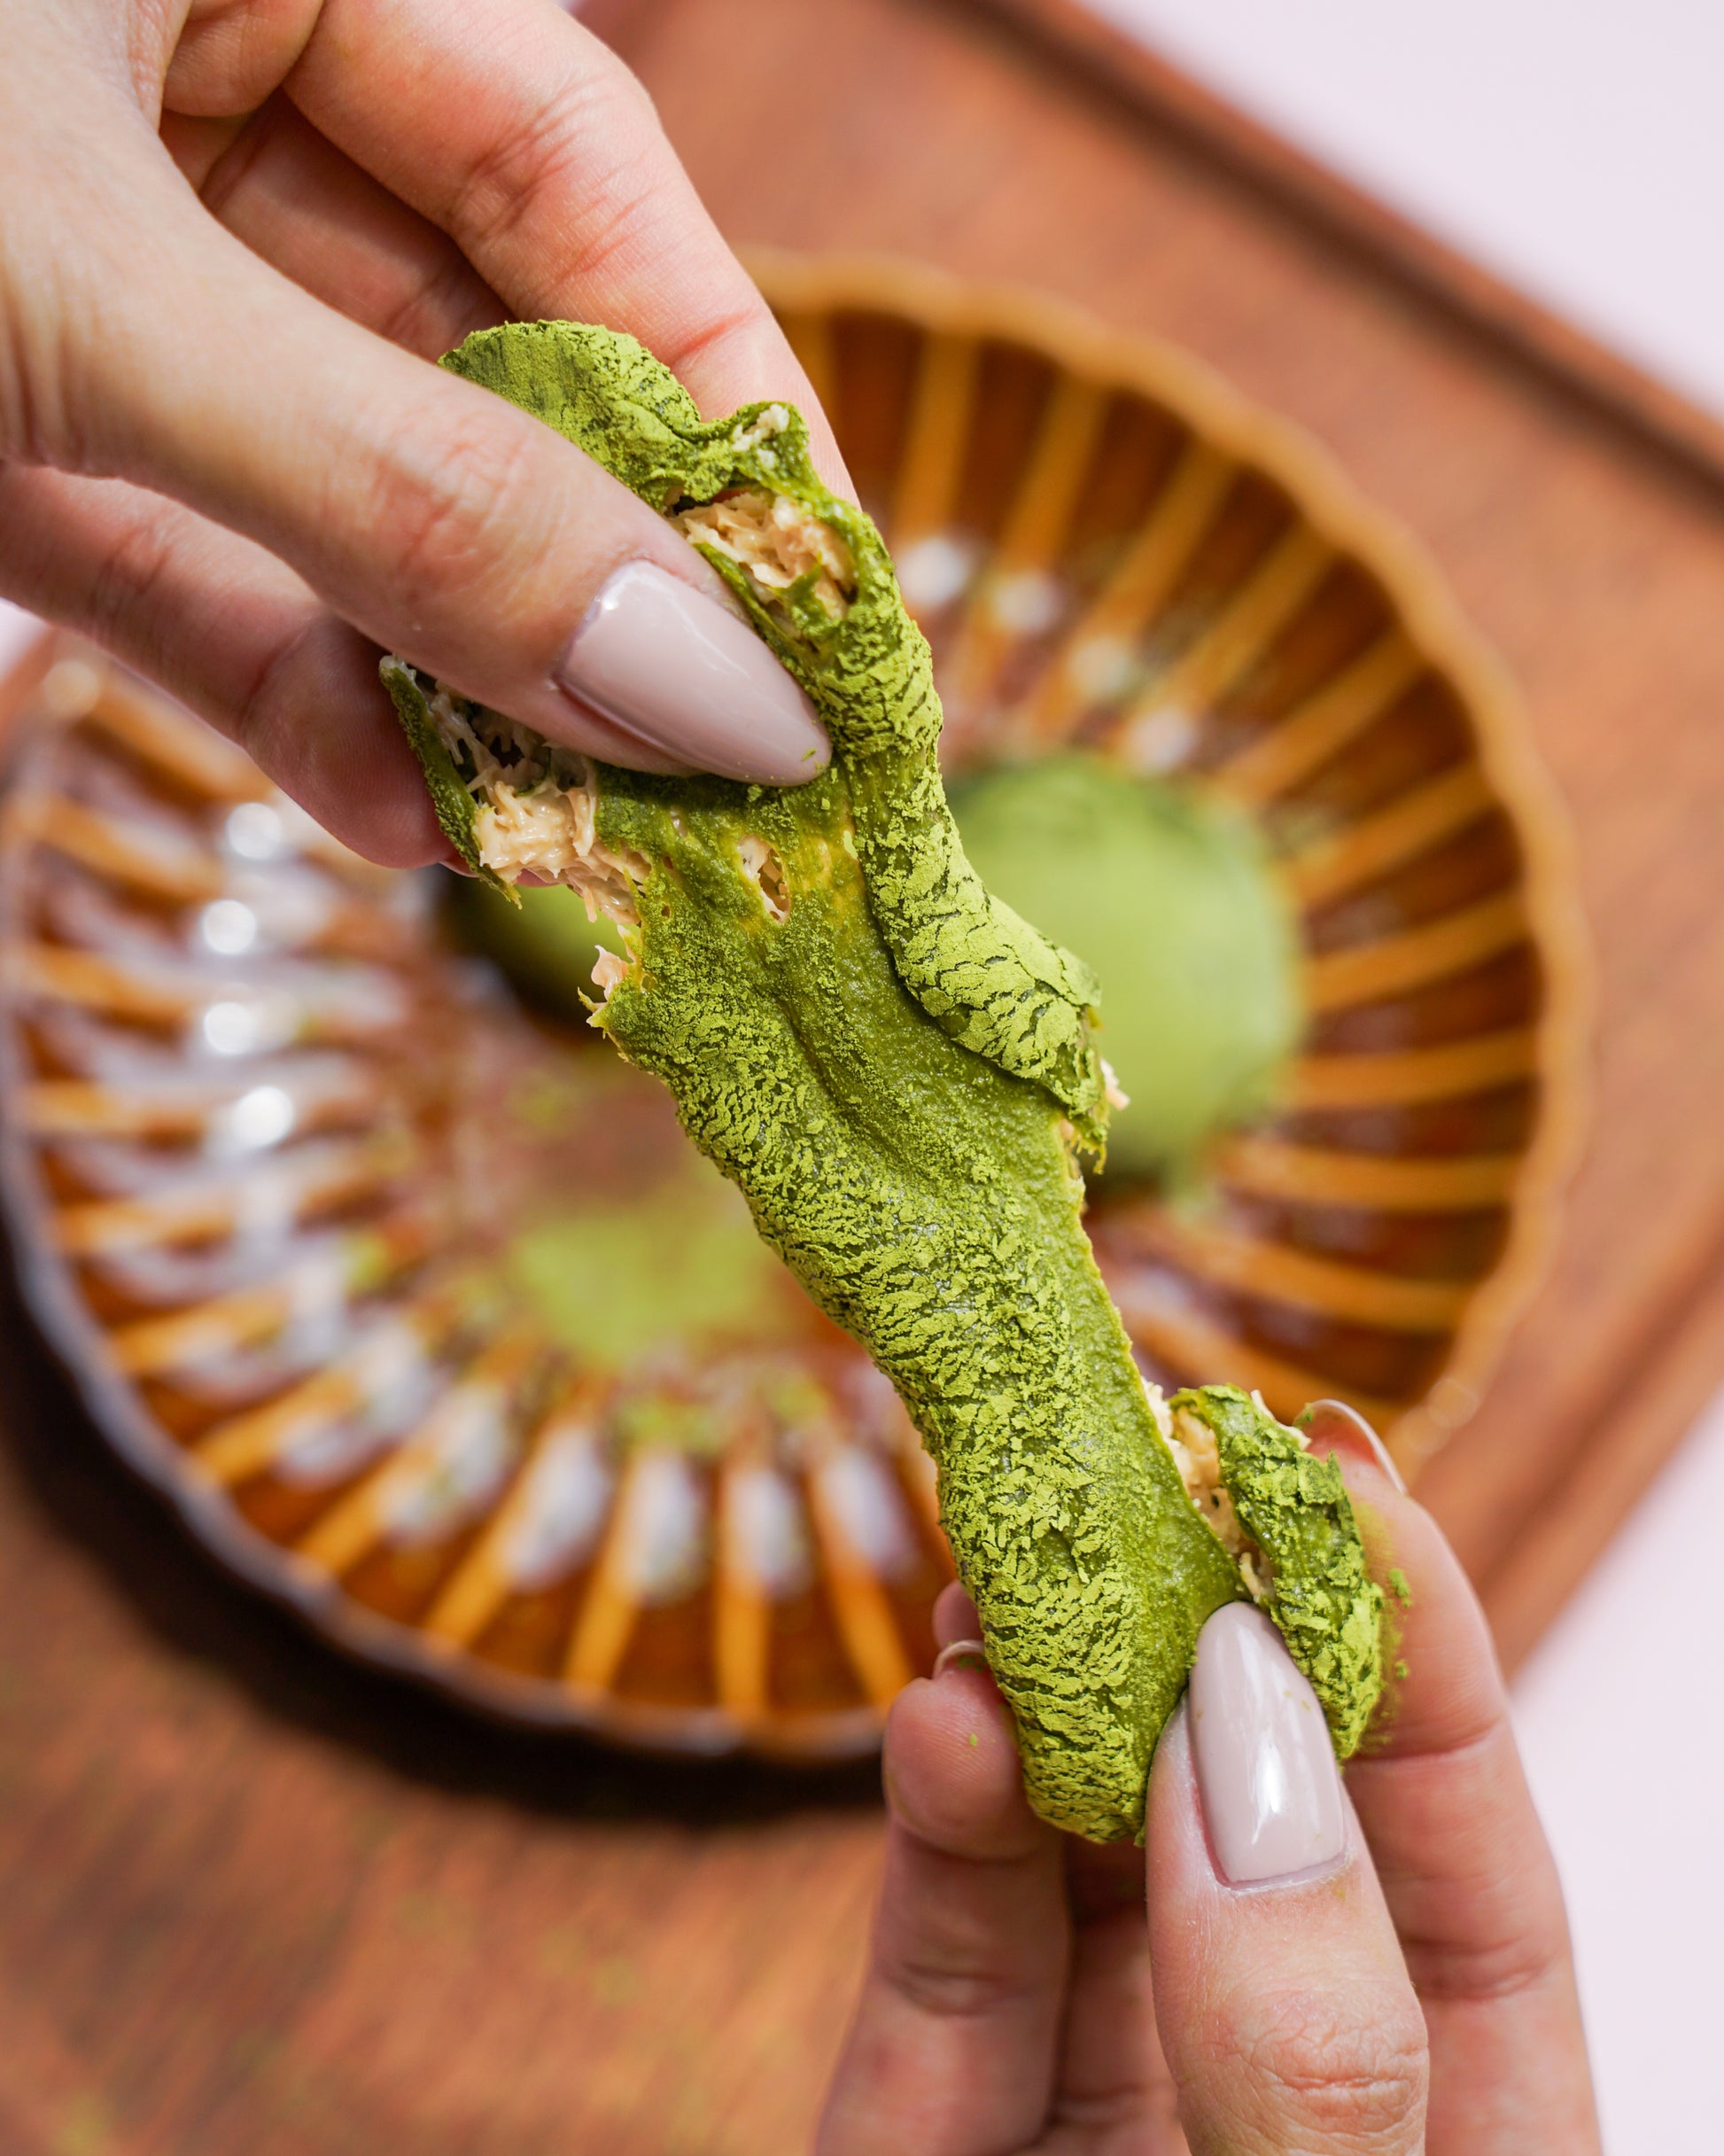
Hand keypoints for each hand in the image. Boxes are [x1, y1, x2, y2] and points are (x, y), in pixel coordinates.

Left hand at [0, 0, 838, 861]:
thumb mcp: (91, 291)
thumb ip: (404, 486)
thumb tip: (703, 688)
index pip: (566, 167)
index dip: (722, 394)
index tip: (823, 611)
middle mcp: (182, 93)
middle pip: (471, 351)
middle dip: (586, 573)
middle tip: (720, 765)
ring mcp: (86, 276)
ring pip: (331, 487)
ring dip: (447, 675)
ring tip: (572, 825)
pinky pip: (174, 568)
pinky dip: (278, 692)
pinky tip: (399, 812)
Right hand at [819, 1405, 1600, 2153]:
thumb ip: (1316, 2039)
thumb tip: (1243, 1738)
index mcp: (1452, 2118)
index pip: (1455, 1842)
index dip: (1404, 1643)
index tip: (1329, 1471)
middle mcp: (1271, 2078)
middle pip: (1244, 1811)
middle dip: (1190, 1628)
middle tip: (1137, 1466)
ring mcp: (1098, 2100)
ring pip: (1078, 1856)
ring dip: (1042, 1693)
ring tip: (1009, 1574)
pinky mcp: (928, 2136)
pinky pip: (946, 1963)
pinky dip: (939, 1824)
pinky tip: (944, 1720)